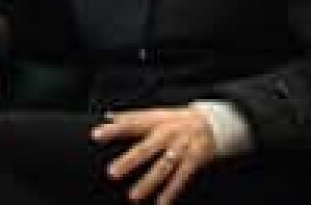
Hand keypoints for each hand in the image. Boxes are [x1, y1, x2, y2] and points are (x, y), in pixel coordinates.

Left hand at [91, 107, 216, 204]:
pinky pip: (182, 176)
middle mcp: (168, 132)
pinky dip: (172, 191)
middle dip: (130, 160)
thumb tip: (107, 117)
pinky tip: (162, 203)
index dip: (114, 128)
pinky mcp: (194, 158)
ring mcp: (182, 146)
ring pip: (163, 166)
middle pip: (146, 147)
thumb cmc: (179, 120)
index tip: (96, 134)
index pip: (131, 122)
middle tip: (112, 172)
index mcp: (156, 120)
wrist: (214, 122)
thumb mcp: (157, 114)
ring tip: (134, 196)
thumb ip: (132, 117)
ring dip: (148, 181)